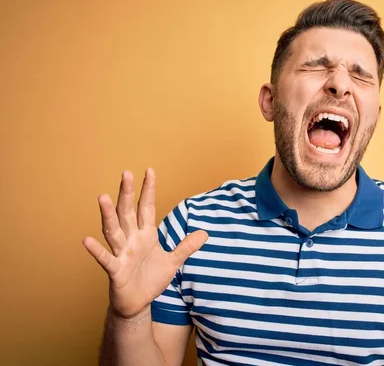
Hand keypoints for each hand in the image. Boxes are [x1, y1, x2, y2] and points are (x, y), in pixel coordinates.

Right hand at [82, 169, 207, 318]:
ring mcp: (121, 253)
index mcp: (145, 234)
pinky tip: (87, 239)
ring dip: (108, 214)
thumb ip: (186, 246)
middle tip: (126, 173)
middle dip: (128, 193)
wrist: (138, 304)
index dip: (149, 190)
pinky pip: (105, 258)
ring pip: (113, 230)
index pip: (147, 207)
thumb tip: (205, 233)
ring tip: (102, 196)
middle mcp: (131, 239)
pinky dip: (97, 250)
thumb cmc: (151, 280)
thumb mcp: (173, 261)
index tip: (149, 171)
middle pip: (128, 212)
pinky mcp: (115, 270)